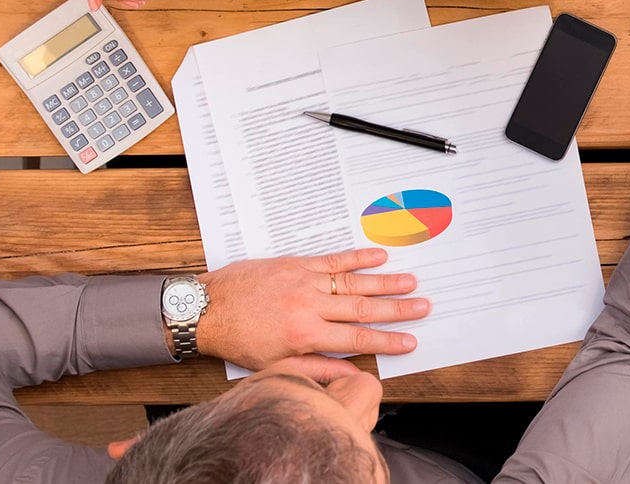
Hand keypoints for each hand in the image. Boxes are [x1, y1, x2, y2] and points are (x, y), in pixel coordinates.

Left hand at [192, 249, 430, 369]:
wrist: (206, 309)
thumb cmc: (238, 340)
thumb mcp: (275, 365)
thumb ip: (317, 368)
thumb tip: (351, 373)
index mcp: (305, 335)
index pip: (356, 339)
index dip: (386, 341)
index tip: (410, 341)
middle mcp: (309, 306)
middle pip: (363, 307)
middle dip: (397, 309)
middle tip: (424, 306)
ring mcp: (303, 281)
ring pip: (352, 282)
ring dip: (384, 282)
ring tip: (411, 282)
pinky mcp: (294, 264)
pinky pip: (332, 260)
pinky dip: (356, 257)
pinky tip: (378, 256)